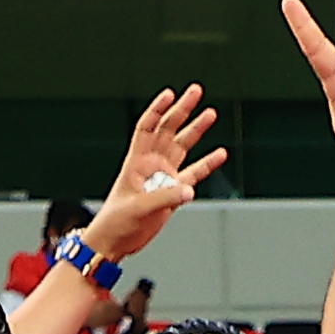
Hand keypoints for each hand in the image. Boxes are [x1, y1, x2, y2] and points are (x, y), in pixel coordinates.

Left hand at [88, 85, 226, 269]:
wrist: (116, 242)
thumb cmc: (115, 221)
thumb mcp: (137, 207)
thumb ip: (164, 197)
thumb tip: (188, 190)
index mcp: (136, 161)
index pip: (147, 127)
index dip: (157, 110)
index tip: (170, 94)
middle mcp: (151, 164)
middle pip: (168, 129)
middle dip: (182, 110)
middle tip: (196, 91)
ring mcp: (163, 177)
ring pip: (182, 147)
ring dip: (196, 130)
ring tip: (210, 114)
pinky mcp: (173, 193)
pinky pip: (193, 174)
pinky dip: (206, 164)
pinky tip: (219, 154)